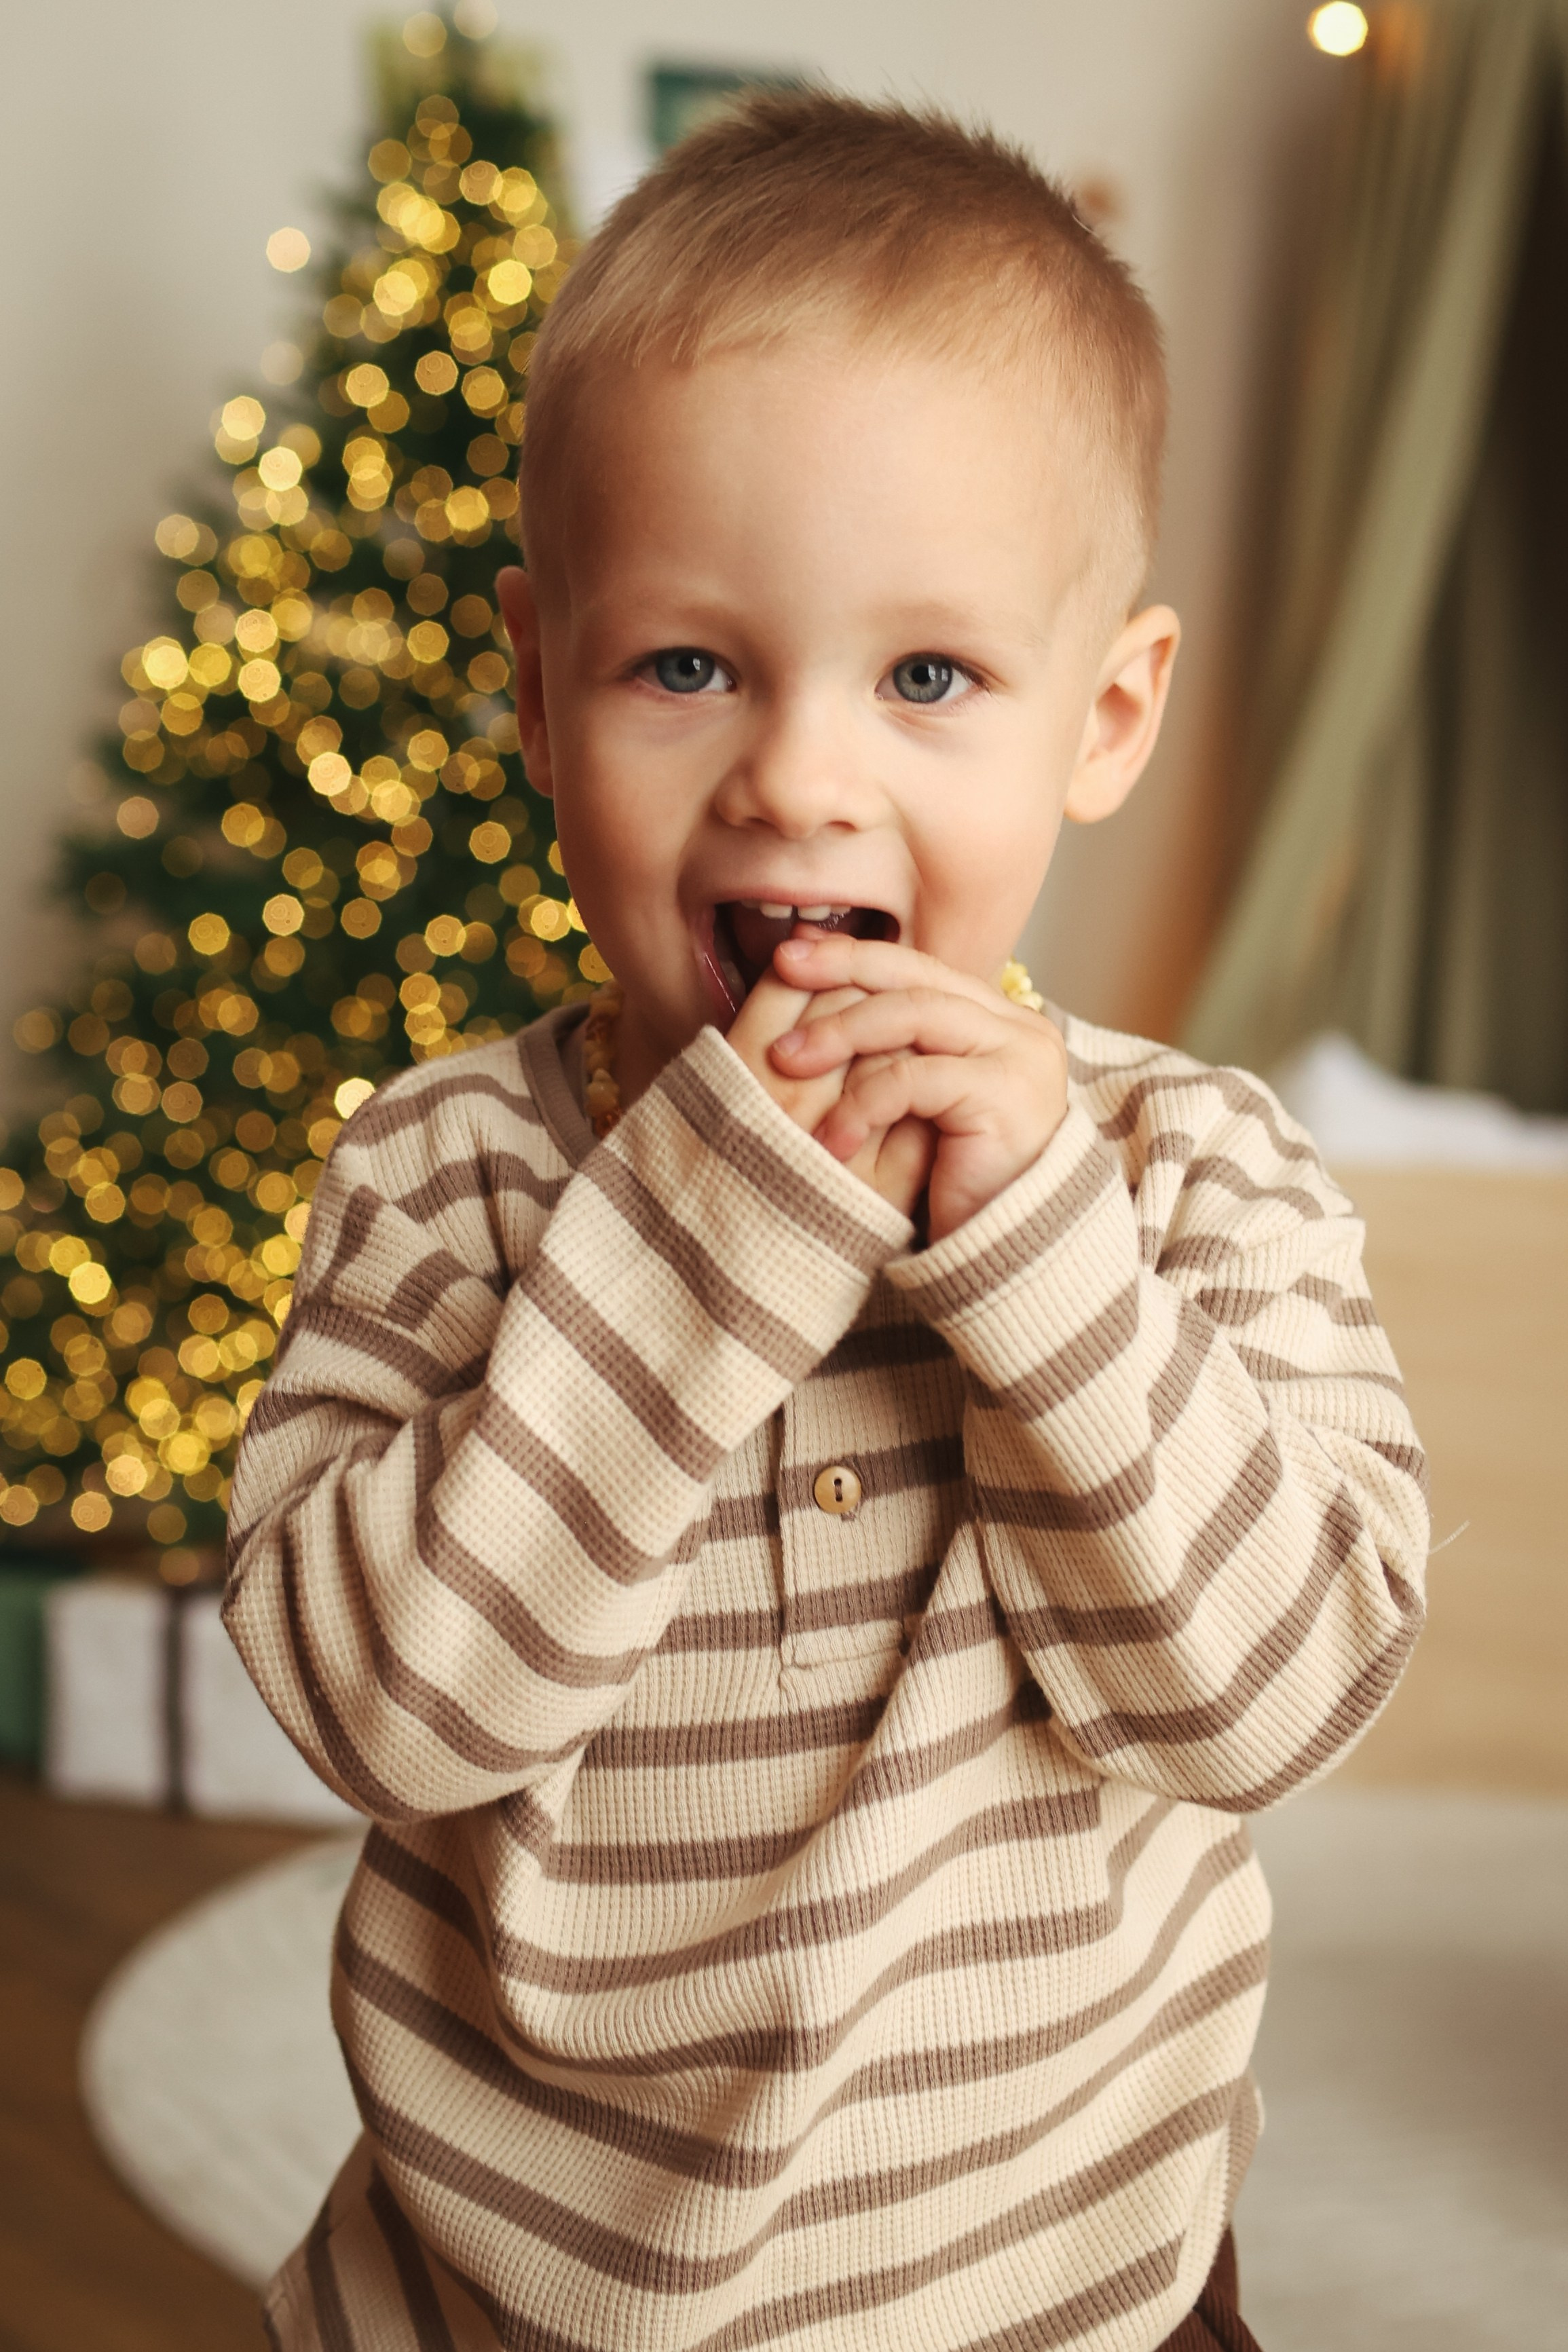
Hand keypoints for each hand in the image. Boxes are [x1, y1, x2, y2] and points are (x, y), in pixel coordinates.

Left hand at [767, 934, 1067, 1241]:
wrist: (999, 1260)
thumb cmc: (948, 1189)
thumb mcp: (913, 1106)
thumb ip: (890, 1051)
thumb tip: (818, 988)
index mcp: (998, 1021)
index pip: (919, 969)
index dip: (853, 956)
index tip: (791, 953)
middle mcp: (1019, 1028)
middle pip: (917, 978)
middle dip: (842, 971)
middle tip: (782, 971)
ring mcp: (1020, 1057)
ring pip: (915, 1016)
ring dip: (842, 1034)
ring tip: (786, 1061)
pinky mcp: (1007, 1095)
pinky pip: (917, 1079)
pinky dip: (864, 1102)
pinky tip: (831, 1136)